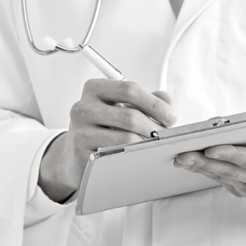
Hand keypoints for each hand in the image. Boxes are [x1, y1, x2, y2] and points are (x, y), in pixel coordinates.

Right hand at [39, 79, 176, 201]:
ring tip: (153, 146)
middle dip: (154, 127)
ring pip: (126, 138)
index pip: (129, 89)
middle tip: (165, 135)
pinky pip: (117, 155)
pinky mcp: (81, 154)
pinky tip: (139, 156)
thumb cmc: (103, 128)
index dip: (155, 104)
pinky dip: (134, 156)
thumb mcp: (122, 107)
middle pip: (130, 115)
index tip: (170, 116)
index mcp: (95, 89)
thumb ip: (147, 101)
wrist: (74, 154)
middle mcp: (83, 107)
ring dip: (147, 143)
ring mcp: (79, 131)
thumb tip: (167, 101)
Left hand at [174, 114, 245, 215]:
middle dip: (204, 163)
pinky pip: (223, 180)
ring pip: (222, 177)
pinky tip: (190, 162)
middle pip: (231, 171)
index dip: (232, 154)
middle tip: (181, 154)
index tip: (213, 147)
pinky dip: (206, 171)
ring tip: (178, 157)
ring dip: (199, 168)